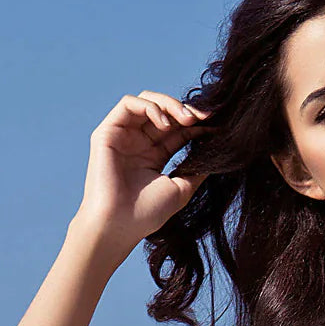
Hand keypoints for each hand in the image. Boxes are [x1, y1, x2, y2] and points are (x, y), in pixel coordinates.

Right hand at [73, 91, 211, 253]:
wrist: (119, 224)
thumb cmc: (148, 213)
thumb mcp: (180, 189)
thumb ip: (196, 171)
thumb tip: (216, 157)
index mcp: (154, 156)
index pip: (178, 130)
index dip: (197, 125)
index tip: (216, 126)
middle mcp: (138, 142)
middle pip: (165, 112)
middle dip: (186, 111)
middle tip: (204, 118)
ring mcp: (123, 135)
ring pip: (147, 101)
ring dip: (170, 105)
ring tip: (188, 119)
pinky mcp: (108, 131)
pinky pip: (129, 104)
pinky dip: (150, 107)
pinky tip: (165, 123)